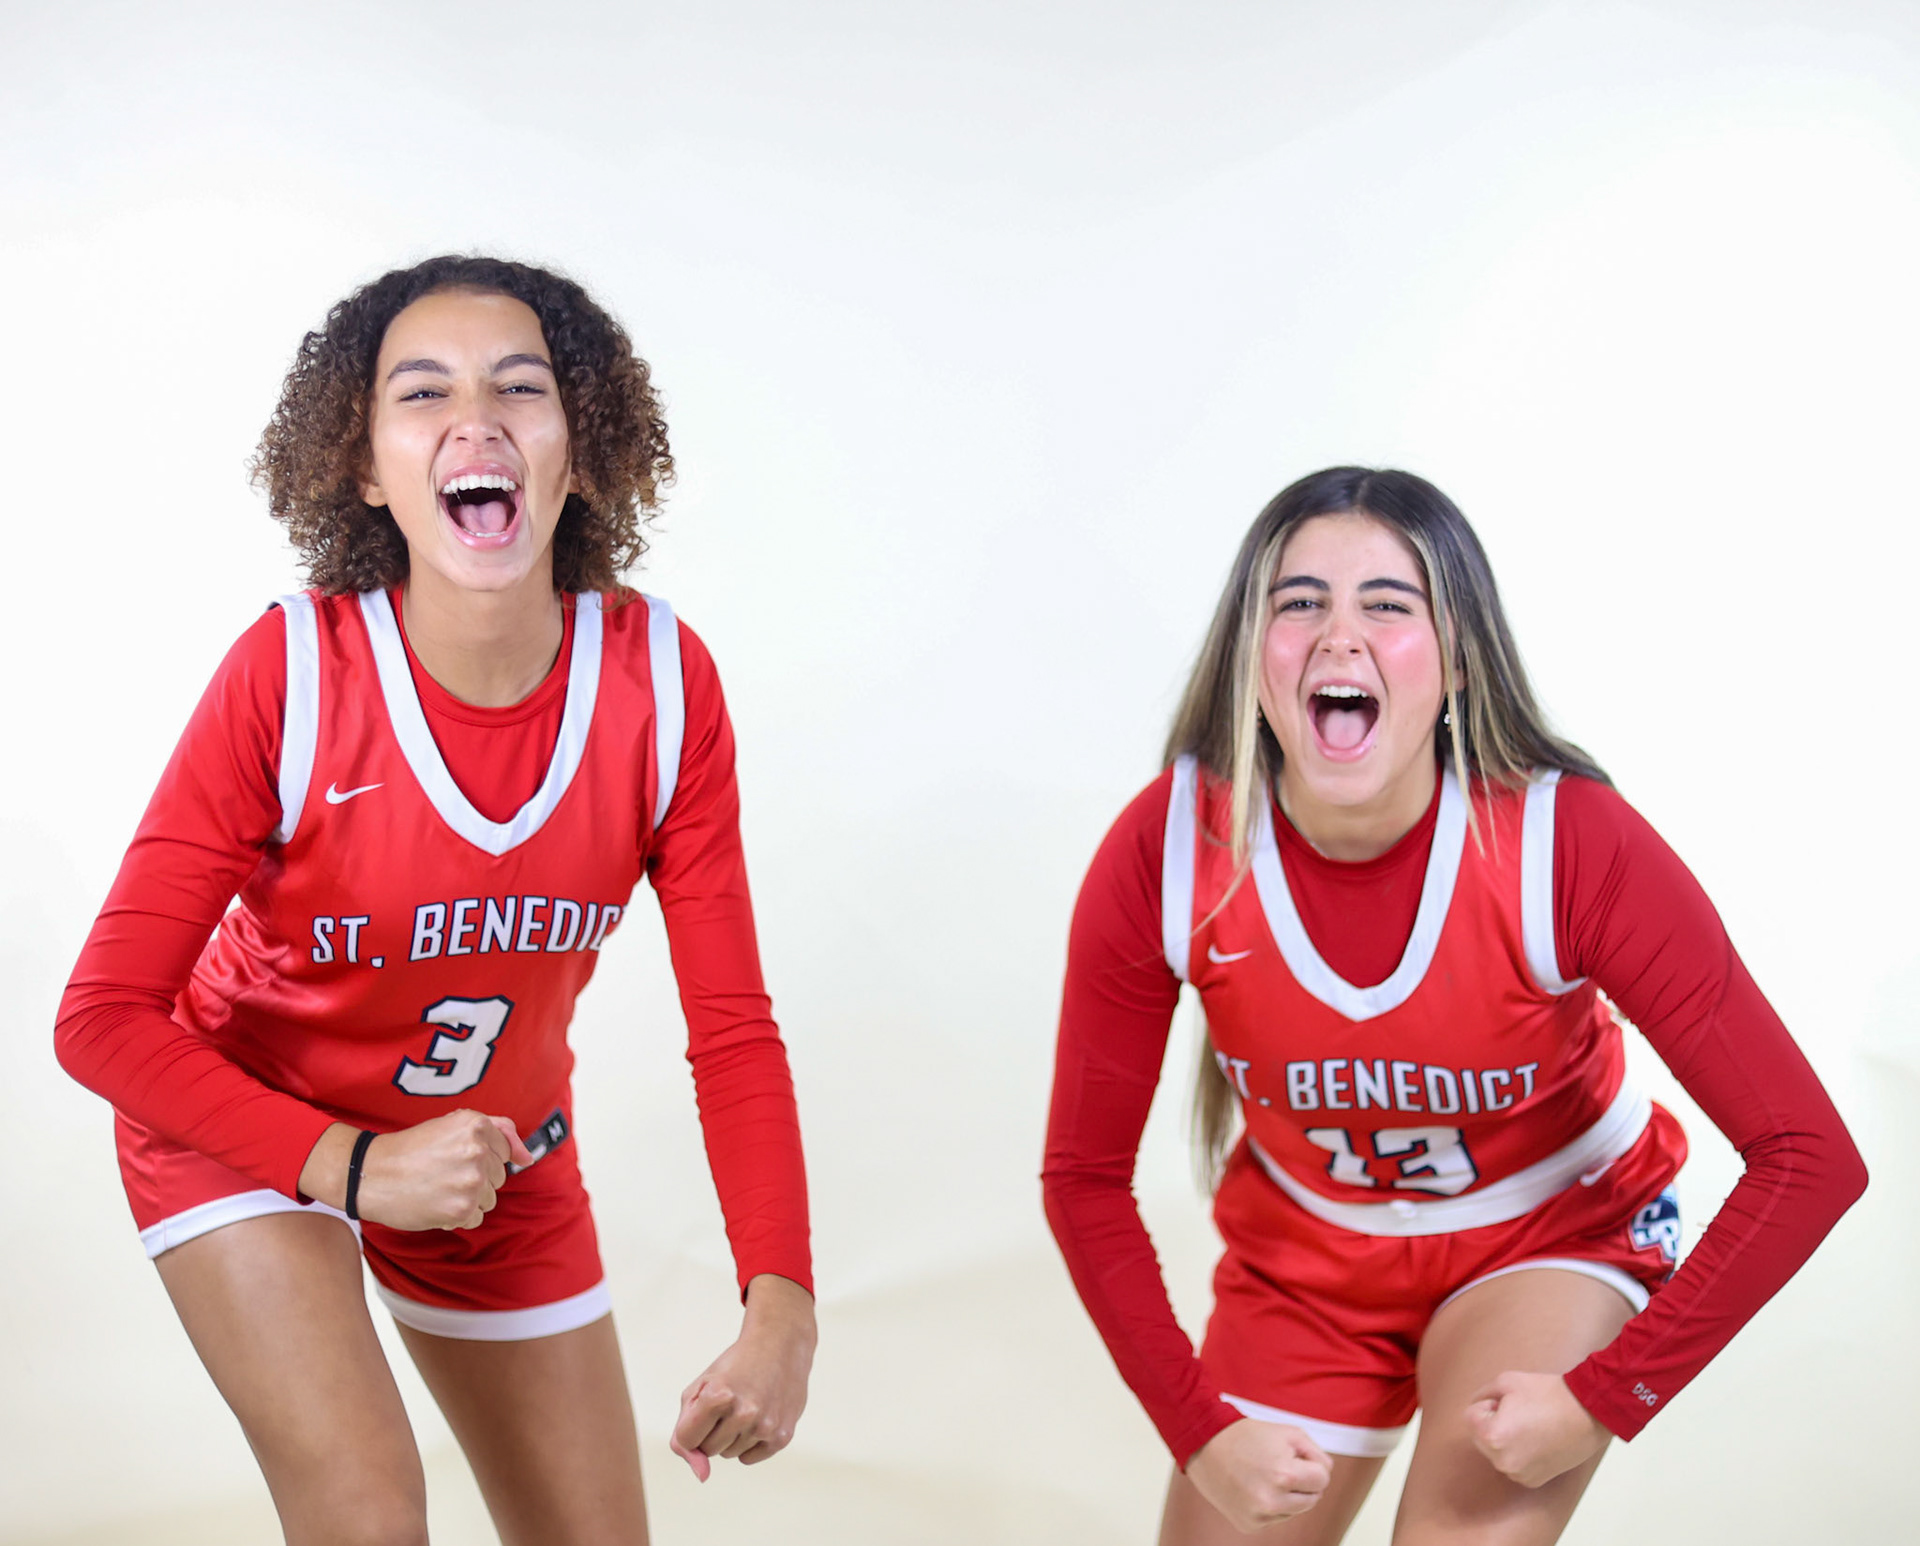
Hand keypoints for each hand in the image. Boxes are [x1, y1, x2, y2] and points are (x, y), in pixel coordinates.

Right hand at [298, 1113, 533, 1230]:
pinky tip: (435, 1204)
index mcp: (476, 1125)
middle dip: (476, 1178)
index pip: (503, 1150)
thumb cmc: (411, 1149)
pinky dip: (457, 1216)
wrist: (370, 1174)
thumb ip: (499, 1130)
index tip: (454, 1157)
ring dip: (467, 1198)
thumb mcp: (453, 1125)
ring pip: (489, 1199)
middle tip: (442, 1172)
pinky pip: (476, 1218)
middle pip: (498, 1177)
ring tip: (437, 1188)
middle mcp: (478, 1151)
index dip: (479, 1157)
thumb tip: (528, 1157)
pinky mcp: (462, 1209)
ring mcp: (472, 1181)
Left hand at [669, 1273, 816, 1480]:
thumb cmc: (735, 1367)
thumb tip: (701, 1475)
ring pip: (729, 1454)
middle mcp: (743, 1413)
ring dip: (732, 1436)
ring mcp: (765, 1426)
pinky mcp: (782, 1436)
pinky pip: (749, 1458)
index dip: (691, 1427)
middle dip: (712, 1431)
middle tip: (728, 1403)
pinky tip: (759, 1416)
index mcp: (717, 1396)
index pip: (686, 1440)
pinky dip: (749, 1443)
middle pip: (708, 1450)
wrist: (780, 1344)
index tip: (702, 1410)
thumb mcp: (701, 1388)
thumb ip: (685, 1432)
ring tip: (746, 1405)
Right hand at [1187, 1417, 1331, 1532]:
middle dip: (1302, 1483)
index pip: (1323, 1480)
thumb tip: (1325, 1476)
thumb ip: (1316, 1453)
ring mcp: (1258, 1516)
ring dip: (1287, 1496)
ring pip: (1295, 1511)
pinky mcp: (1248, 1525)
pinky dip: (1270, 1505)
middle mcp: (1272, 1501)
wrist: (1205, 1445)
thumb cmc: (1247, 1436)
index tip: (1295, 1457)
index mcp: (1285, 1475)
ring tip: (1264, 1475)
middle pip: (1312, 1499)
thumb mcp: (1288, 1433)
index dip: (1312, 1465)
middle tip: (1279, 1464)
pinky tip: (1253, 1487)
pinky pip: (1275, 1518)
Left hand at [1464, 1371, 1609, 1487]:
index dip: (1489, 1405)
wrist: (1587, 1412)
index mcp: (1492, 1437)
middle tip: (1521, 1413)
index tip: (1511, 1403)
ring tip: (1532, 1425)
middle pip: (1480, 1437)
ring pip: (1497, 1451)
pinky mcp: (1534, 1480)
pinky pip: (1514, 1463)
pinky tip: (1540, 1439)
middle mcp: (1503, 1462)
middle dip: (1493, 1423)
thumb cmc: (1547, 1394)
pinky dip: (1520, 1453)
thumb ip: (1481, 1395)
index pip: (1470, 1416)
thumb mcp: (1505, 1382)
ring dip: (1506, 1439)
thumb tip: (1475, 1407)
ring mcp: (1519, 1474)